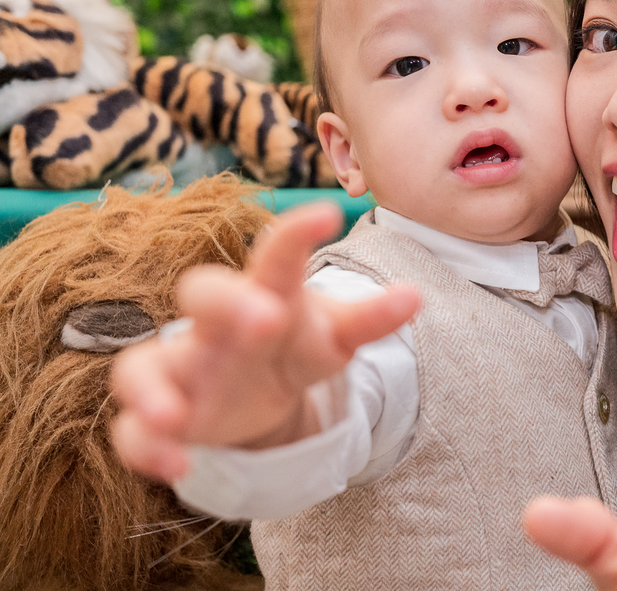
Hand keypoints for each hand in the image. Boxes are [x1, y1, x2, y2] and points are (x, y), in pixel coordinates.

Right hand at [111, 202, 420, 482]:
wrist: (255, 391)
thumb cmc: (293, 345)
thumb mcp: (333, 334)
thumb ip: (369, 318)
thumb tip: (416, 297)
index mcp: (266, 295)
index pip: (276, 257)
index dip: (296, 235)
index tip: (327, 214)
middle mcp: (215, 325)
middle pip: (203, 293)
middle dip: (230, 302)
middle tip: (266, 318)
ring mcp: (181, 370)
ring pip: (142, 367)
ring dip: (153, 390)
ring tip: (175, 417)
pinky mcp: (161, 419)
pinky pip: (135, 434)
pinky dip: (149, 450)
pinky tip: (178, 468)